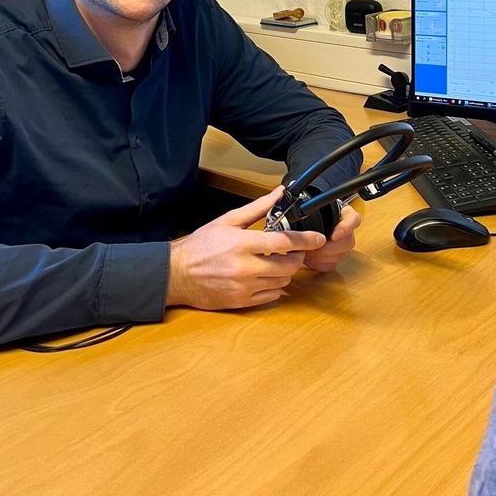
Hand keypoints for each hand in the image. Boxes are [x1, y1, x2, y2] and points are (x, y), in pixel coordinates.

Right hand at [166, 186, 325, 309]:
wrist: (177, 275)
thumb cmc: (201, 246)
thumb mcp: (227, 221)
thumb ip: (257, 208)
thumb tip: (279, 193)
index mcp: (241, 244)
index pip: (283, 242)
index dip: (305, 240)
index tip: (318, 238)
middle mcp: (244, 268)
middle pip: (288, 266)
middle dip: (297, 257)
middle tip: (293, 251)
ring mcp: (243, 287)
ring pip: (282, 282)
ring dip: (285, 271)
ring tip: (276, 261)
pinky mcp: (241, 302)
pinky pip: (271, 296)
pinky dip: (275, 286)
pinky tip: (265, 276)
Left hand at [303, 205, 360, 272]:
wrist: (307, 226)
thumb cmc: (312, 214)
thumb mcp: (314, 208)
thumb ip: (314, 210)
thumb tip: (306, 213)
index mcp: (345, 215)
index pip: (354, 219)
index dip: (346, 229)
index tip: (334, 236)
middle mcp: (347, 231)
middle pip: (348, 242)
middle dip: (329, 248)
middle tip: (314, 247)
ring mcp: (343, 246)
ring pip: (341, 255)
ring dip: (323, 257)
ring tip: (307, 252)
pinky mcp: (335, 258)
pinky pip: (332, 265)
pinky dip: (320, 264)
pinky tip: (310, 260)